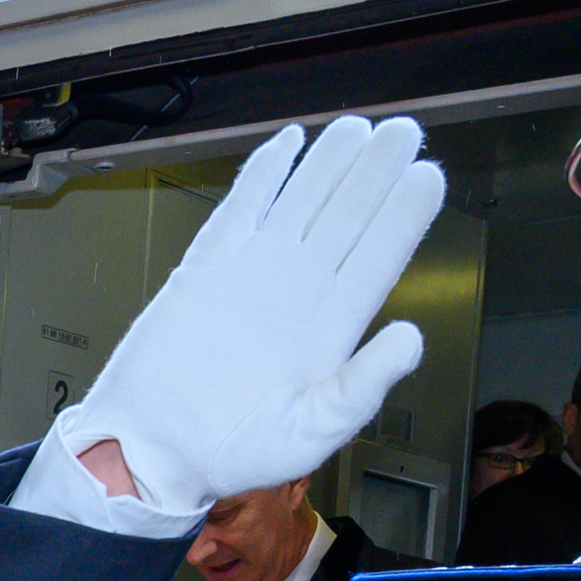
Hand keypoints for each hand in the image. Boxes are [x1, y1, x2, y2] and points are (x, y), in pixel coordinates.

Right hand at [58, 116, 444, 513]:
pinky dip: (262, 173)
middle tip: (402, 132)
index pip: (380, 256)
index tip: (428, 174)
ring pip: (301, 202)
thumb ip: (363, 386)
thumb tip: (411, 337)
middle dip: (375, 172)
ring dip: (329, 163)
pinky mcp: (205, 268)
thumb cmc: (232, 453)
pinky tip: (288, 142)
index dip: (404, 215)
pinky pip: (240, 208)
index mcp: (333, 327)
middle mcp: (299, 291)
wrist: (152, 452)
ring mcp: (252, 274)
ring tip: (357, 128)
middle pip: (347, 216)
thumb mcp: (313, 433)